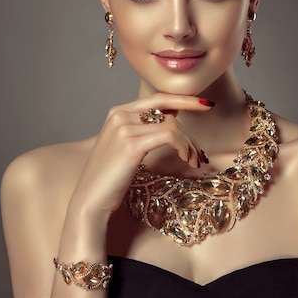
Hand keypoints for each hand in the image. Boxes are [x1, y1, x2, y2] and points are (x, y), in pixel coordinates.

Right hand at [68, 93, 213, 218]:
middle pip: (168, 111)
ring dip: (188, 143)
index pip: (158, 98)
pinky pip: (169, 135)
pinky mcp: (132, 144)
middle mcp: (119, 114)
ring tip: (192, 161)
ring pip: (172, 124)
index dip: (184, 99)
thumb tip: (173, 117)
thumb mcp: (125, 147)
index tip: (206, 104)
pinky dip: (183, 146)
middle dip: (189, 131)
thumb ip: (143, 130)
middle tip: (198, 153)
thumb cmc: (109, 178)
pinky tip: (186, 159)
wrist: (90, 200)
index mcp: (117, 112)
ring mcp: (124, 127)